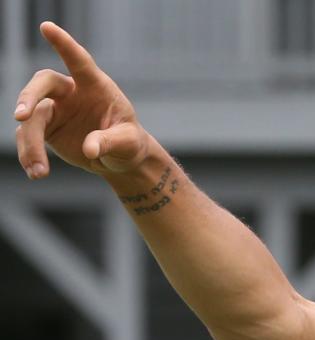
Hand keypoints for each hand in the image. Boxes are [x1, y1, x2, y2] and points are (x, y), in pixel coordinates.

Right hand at [14, 21, 148, 179]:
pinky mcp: (47, 129)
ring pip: (32, 118)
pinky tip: (36, 172)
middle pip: (43, 84)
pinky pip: (30, 137)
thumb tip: (89, 148)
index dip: (63, 44)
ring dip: (30, 142)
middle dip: (29, 97)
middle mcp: (70, 92)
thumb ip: (111, 142)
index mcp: (94, 85)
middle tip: (21, 116)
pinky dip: (30, 155)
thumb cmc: (129, 142)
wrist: (120, 159)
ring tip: (38, 171)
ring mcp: (55, 109)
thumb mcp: (129, 142)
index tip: (46, 27)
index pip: (78, 61)